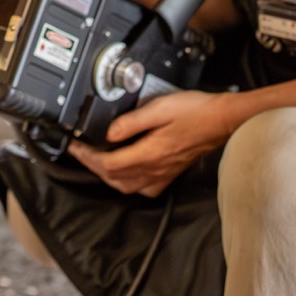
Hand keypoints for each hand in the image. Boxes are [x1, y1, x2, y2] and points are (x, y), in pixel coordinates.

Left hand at [68, 91, 232, 196]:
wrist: (222, 119)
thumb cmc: (195, 111)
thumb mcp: (159, 108)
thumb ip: (131, 122)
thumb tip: (109, 133)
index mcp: (150, 153)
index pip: (109, 164)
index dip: (87, 156)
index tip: (74, 145)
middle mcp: (155, 168)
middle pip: (114, 178)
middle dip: (92, 166)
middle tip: (80, 150)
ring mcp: (164, 173)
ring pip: (127, 186)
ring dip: (107, 175)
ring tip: (96, 159)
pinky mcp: (170, 173)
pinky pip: (143, 187)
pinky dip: (127, 182)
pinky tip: (125, 170)